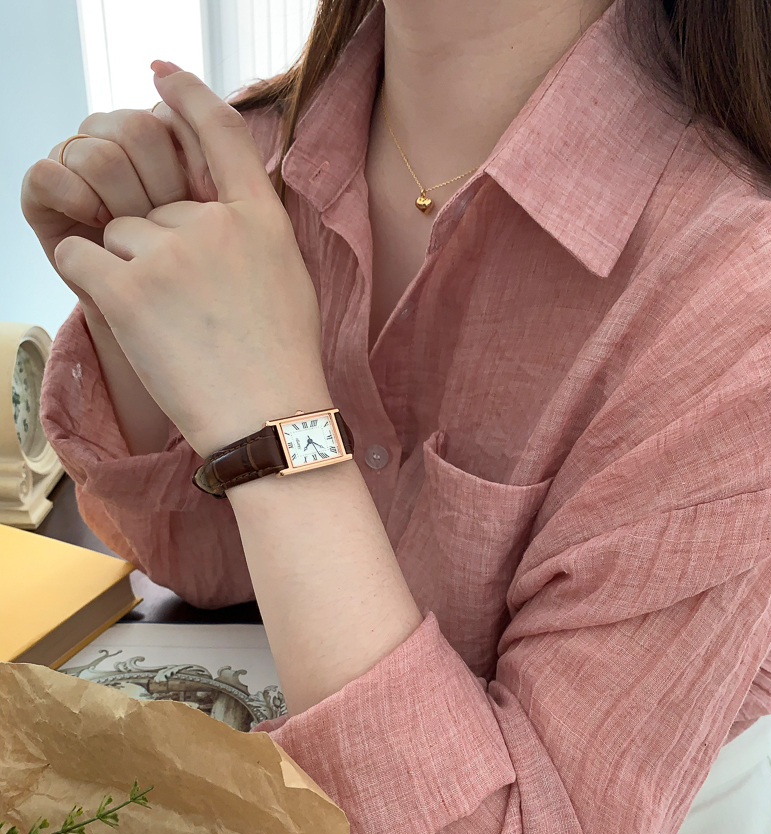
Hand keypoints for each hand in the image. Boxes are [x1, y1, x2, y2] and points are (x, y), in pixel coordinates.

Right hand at [21, 100, 214, 332]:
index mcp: (174, 152)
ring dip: (120, 198)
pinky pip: (48, 173)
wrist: (183, 354)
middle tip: (175, 235)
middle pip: (138, 127)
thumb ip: (229, 168)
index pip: (175, 112)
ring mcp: (86, 177)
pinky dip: (72, 194)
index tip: (203, 193)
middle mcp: (127, 155)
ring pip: (96, 150)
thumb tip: (201, 109)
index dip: (189, 139)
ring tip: (139, 244)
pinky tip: (96, 225)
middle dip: (160, 182)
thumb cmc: (217, 300)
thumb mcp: (239, 232)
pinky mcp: (49, 204)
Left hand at [50, 63, 328, 457]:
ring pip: (118, 235)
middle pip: (154, 210)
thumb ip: (249, 232)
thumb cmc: (281, 360)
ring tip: (170, 327)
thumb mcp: (286, 279)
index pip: (221, 133)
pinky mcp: (129, 289)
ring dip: (129, 273)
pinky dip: (87, 277)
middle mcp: (215, 224)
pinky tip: (122, 313)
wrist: (269, 419)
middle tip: (191, 314)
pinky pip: (80, 255)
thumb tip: (211, 210)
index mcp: (260, 219)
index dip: (187, 96)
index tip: (161, 74)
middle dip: (158, 252)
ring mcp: (170, 253)